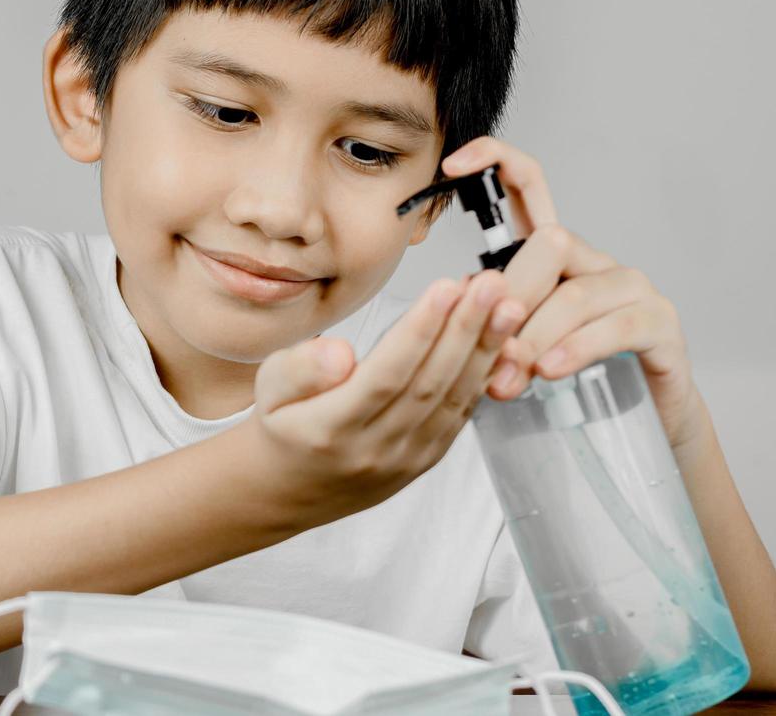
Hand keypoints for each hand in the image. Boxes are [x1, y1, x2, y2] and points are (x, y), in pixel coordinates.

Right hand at [239, 269, 526, 528]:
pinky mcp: (426, 460)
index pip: (385, 376)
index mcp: (330, 430)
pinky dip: (483, 377)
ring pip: (452, 400)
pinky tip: (500, 343)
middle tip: (492, 285)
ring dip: (484, 351)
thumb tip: (340, 353)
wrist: (290, 489)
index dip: (420, 331)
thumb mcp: (268, 388)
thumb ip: (301, 368)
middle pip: (428, 385)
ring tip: (507, 306)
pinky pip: (459, 416)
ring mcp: (404, 460)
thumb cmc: (282, 424)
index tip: (446, 288)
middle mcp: (374, 450)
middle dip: (465, 330)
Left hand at [440, 136, 708, 452]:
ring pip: (576, 294)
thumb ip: (489, 317)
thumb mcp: (515, 343)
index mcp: (554, 258)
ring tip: (507, 377)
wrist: (639, 422)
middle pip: (550, 244)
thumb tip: (460, 301)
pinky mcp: (660, 323)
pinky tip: (549, 369)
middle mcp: (594, 261)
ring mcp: (631, 288)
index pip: (528, 187)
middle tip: (484, 348)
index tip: (453, 165)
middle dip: (510, 296)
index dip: (496, 161)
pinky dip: (577, 349)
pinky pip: (616, 326)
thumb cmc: (568, 378)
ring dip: (534, 338)